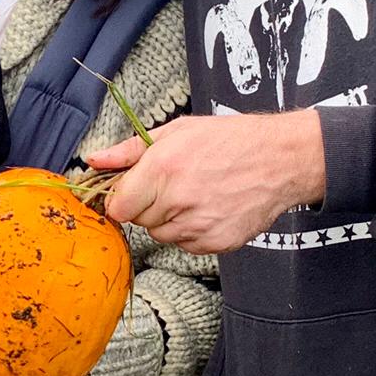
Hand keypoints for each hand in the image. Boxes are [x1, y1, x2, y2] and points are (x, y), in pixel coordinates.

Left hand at [88, 112, 326, 253]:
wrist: (280, 159)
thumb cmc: (229, 139)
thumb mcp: (177, 131)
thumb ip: (130, 150)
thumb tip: (94, 160)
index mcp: (163, 168)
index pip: (118, 206)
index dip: (123, 199)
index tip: (134, 191)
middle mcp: (178, 200)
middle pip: (139, 221)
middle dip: (148, 206)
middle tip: (173, 185)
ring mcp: (198, 225)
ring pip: (162, 234)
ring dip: (170, 219)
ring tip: (196, 194)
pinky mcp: (216, 242)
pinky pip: (186, 244)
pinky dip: (192, 231)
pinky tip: (210, 208)